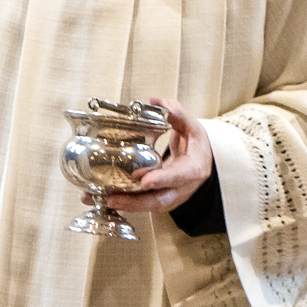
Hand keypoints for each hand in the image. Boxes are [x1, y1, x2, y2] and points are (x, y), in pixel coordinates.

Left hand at [98, 96, 213, 214]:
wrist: (202, 161)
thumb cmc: (196, 145)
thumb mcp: (191, 127)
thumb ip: (176, 114)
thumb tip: (156, 101)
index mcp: (193, 169)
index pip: (179, 176)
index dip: (162, 179)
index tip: (145, 181)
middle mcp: (182, 187)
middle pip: (160, 199)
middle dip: (136, 201)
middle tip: (113, 198)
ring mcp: (171, 195)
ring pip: (150, 205)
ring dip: (127, 204)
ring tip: (104, 199)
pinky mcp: (160, 198)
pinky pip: (143, 204)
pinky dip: (125, 203)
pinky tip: (104, 199)